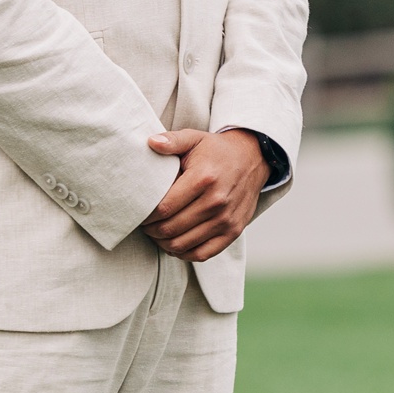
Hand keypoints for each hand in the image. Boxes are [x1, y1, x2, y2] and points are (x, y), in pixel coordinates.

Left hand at [139, 128, 271, 262]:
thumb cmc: (217, 150)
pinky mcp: (234, 231)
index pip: (164, 208)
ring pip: (183, 244)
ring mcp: (226, 219)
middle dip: (151, 231)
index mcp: (203, 178)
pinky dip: (184, 253)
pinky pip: (203, 254)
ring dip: (163, 243)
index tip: (140, 213)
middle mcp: (216, 201)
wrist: (253, 159)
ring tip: (157, 233)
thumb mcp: (194, 138)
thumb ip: (172, 140)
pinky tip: (175, 244)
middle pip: (171, 229)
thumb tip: (150, 142)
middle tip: (145, 225)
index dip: (146, 216)